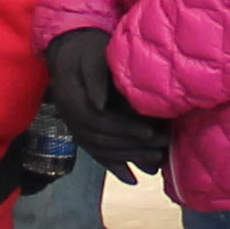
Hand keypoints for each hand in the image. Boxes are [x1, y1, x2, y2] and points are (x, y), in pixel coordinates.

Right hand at [46, 27, 168, 176]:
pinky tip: (131, 179)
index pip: (99, 122)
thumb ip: (96, 78)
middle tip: (160, 149)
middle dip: (132, 146)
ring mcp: (75, 126)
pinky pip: (96, 153)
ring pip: (100, 150)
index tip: (148, 132)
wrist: (70, 49)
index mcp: (71, 99)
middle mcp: (70, 118)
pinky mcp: (82, 131)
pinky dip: (114, 167)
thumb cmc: (86, 48)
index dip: (124, 128)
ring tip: (154, 163)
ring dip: (128, 159)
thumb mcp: (92, 56)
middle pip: (102, 140)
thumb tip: (99, 105)